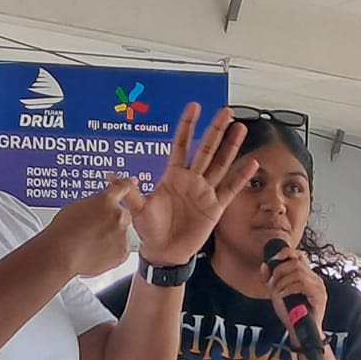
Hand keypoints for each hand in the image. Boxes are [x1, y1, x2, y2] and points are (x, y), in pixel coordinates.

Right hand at [47, 179, 141, 277]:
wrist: (61, 254)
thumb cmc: (63, 231)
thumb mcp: (76, 206)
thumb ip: (95, 203)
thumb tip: (99, 205)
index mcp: (106, 200)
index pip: (123, 187)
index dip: (127, 184)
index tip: (132, 182)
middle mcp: (118, 215)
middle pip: (123, 214)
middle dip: (112, 220)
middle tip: (95, 228)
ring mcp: (122, 234)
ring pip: (120, 232)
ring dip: (111, 236)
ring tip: (91, 242)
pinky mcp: (123, 251)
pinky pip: (120, 248)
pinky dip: (111, 250)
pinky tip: (95, 251)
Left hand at [130, 106, 255, 266]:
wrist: (165, 252)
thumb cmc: (151, 230)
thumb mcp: (139, 209)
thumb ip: (131, 192)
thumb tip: (109, 177)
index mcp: (172, 176)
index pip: (181, 144)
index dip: (187, 126)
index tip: (194, 107)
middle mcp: (191, 180)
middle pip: (206, 149)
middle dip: (215, 130)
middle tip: (225, 112)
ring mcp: (204, 192)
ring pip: (220, 164)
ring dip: (231, 147)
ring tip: (240, 128)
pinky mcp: (215, 207)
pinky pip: (230, 189)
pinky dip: (241, 177)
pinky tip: (250, 163)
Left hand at [262, 244, 328, 344]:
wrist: (299, 332)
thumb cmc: (291, 314)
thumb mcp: (277, 293)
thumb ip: (270, 279)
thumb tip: (265, 265)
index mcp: (306, 276)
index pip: (299, 255)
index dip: (286, 253)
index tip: (274, 259)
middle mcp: (314, 278)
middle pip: (296, 263)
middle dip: (279, 271)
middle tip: (272, 284)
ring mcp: (318, 286)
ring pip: (298, 273)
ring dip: (283, 281)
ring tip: (277, 291)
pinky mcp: (319, 295)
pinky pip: (301, 284)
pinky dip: (288, 288)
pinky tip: (282, 295)